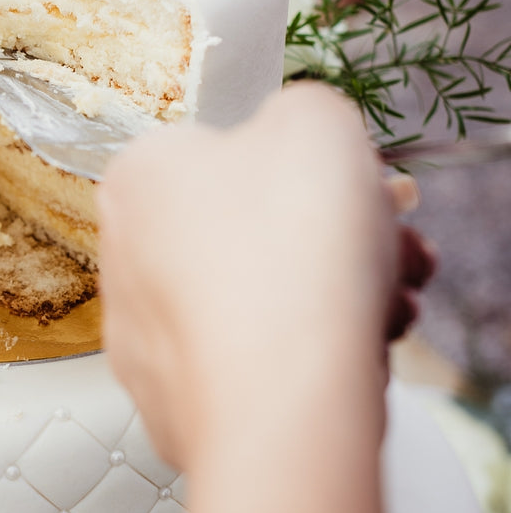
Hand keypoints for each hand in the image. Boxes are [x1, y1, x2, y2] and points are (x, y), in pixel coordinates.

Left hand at [97, 82, 434, 470]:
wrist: (280, 400)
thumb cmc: (286, 252)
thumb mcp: (314, 121)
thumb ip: (301, 112)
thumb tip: (298, 134)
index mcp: (137, 174)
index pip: (223, 150)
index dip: (304, 166)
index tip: (356, 186)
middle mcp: (122, 251)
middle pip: (243, 228)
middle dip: (330, 235)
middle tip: (389, 246)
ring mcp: (140, 333)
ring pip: (252, 297)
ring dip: (331, 293)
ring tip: (387, 302)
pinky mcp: (170, 399)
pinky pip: (244, 361)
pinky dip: (298, 354)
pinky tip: (351, 354)